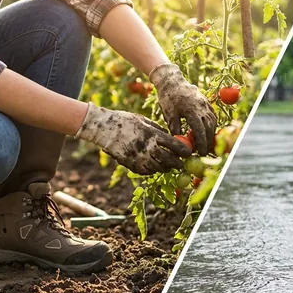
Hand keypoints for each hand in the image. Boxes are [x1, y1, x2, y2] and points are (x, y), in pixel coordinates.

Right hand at [75, 103, 191, 174]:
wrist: (104, 128)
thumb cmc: (125, 121)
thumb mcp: (144, 121)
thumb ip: (158, 130)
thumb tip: (171, 137)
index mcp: (152, 134)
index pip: (174, 145)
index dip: (184, 151)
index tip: (188, 153)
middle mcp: (147, 148)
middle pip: (169, 160)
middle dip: (177, 164)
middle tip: (181, 164)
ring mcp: (139, 158)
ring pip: (158, 169)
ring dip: (165, 168)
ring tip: (168, 166)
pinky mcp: (131, 165)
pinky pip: (146, 171)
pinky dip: (152, 170)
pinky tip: (154, 166)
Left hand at [149, 64, 217, 155]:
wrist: (172, 81)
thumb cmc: (168, 98)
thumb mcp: (169, 114)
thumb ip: (175, 128)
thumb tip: (180, 142)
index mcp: (191, 110)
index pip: (199, 130)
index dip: (201, 143)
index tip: (200, 153)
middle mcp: (201, 107)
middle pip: (208, 128)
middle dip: (208, 141)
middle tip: (205, 152)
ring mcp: (205, 104)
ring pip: (212, 121)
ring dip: (211, 134)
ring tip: (207, 144)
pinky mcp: (206, 101)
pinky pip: (212, 115)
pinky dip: (212, 124)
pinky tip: (209, 131)